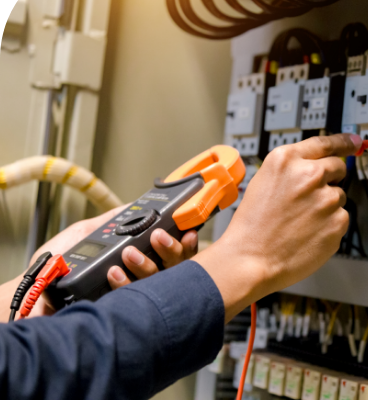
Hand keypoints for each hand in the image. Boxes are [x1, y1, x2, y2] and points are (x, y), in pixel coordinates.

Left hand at [1, 206, 197, 321]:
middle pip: (174, 267)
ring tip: (129, 252)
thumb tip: (135, 203)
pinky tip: (114, 272)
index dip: (184, 243)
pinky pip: (133, 298)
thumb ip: (114, 218)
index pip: (173, 253)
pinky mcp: (119, 309)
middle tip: (158, 236)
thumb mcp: (89, 230)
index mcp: (140, 256)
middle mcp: (141, 276)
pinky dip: (125, 282)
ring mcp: (132, 294)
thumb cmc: (58, 261)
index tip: (187, 232)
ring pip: (157, 282)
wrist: (35, 286)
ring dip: (146, 264)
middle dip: (171, 250)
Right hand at [193, 134, 360, 320]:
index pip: (325, 143)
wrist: (251, 259)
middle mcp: (309, 174)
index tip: (355, 142)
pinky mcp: (338, 222)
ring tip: (301, 221)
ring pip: (338, 196)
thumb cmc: (253, 225)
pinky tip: (309, 233)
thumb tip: (320, 167)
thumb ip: (292, 169)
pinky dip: (329, 226)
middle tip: (313, 197)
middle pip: (338, 167)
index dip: (344, 142)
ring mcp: (326, 198)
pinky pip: (341, 218)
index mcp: (287, 160)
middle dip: (330, 179)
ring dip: (327, 206)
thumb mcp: (264, 181)